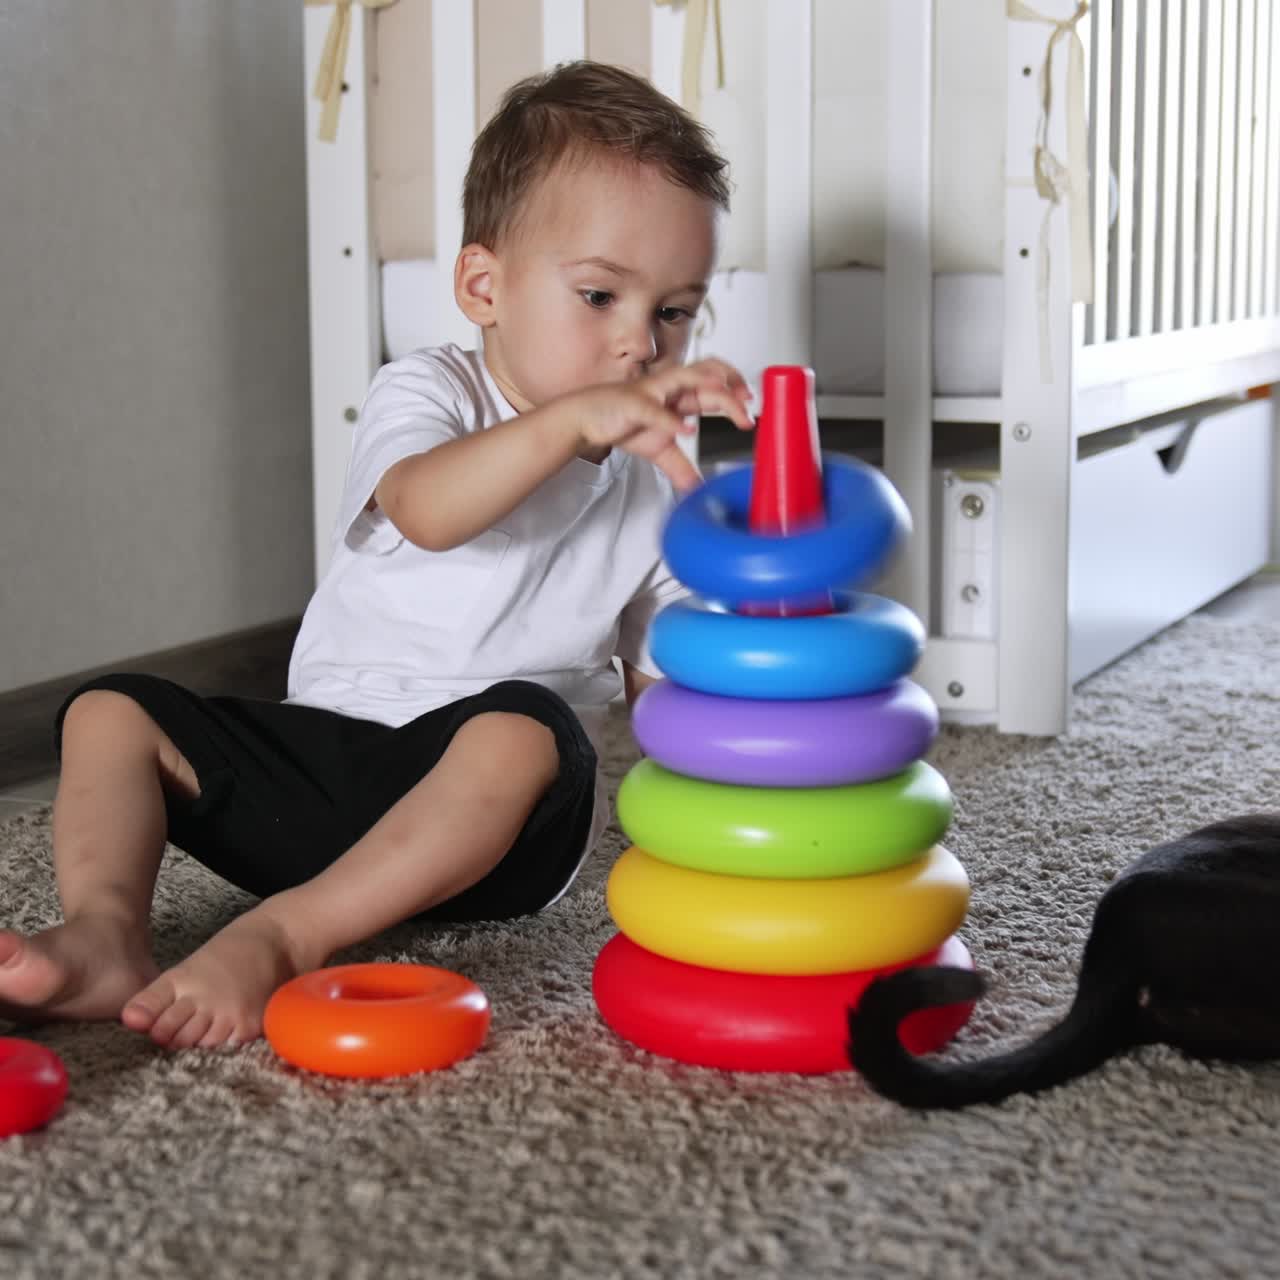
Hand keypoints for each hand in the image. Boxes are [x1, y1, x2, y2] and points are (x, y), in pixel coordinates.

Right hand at [567, 358, 753, 492]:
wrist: (587, 419)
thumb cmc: (623, 423)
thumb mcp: (660, 450)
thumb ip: (682, 467)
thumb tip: (697, 489)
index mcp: (680, 394)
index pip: (715, 382)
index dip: (737, 389)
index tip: (752, 407)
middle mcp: (671, 387)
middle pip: (710, 375)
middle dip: (734, 387)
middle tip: (748, 406)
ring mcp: (652, 391)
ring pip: (689, 377)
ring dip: (715, 390)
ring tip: (734, 404)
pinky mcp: (633, 404)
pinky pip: (655, 410)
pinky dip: (672, 420)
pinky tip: (687, 431)